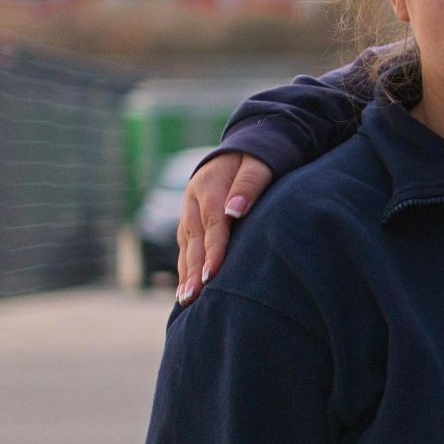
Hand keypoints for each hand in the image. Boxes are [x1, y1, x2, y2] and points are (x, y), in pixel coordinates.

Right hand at [175, 152, 272, 303]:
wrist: (244, 143)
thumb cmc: (259, 157)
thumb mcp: (259, 164)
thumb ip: (249, 185)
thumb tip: (235, 210)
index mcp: (209, 187)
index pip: (212, 225)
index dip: (212, 252)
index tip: (211, 276)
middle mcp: (193, 200)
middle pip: (194, 240)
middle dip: (192, 270)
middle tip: (192, 298)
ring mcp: (189, 210)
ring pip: (186, 244)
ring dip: (185, 272)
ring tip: (186, 299)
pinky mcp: (191, 218)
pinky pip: (186, 245)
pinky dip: (185, 266)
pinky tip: (186, 287)